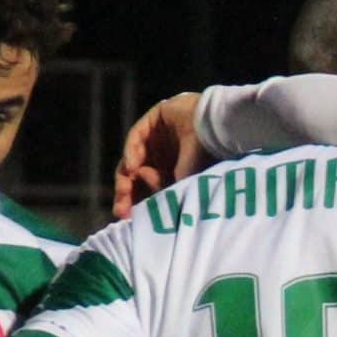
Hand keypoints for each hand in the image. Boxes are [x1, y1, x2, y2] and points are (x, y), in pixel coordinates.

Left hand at [114, 93, 204, 218]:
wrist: (216, 132)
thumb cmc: (206, 161)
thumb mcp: (183, 185)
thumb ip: (163, 194)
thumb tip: (143, 206)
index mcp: (172, 170)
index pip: (146, 187)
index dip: (134, 202)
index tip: (126, 217)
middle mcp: (163, 153)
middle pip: (134, 174)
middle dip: (126, 193)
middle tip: (120, 210)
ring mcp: (158, 136)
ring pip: (132, 157)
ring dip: (126, 176)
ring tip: (125, 190)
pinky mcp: (155, 118)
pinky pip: (136, 137)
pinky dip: (131, 152)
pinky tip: (132, 168)